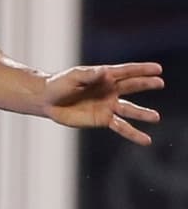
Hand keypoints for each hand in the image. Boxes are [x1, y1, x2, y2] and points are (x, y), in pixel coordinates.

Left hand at [42, 62, 162, 142]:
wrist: (48, 101)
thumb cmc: (59, 84)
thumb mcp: (73, 77)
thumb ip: (89, 75)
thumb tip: (104, 72)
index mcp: (104, 76)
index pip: (126, 71)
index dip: (142, 70)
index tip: (158, 69)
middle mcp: (110, 90)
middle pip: (132, 87)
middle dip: (146, 84)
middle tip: (160, 83)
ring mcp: (108, 105)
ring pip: (129, 109)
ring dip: (142, 114)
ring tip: (156, 117)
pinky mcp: (103, 119)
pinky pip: (121, 127)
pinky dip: (133, 133)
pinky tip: (146, 139)